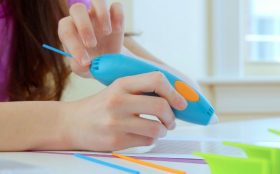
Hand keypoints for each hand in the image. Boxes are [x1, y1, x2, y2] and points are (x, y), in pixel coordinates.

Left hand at [58, 0, 123, 76]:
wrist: (109, 61)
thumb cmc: (91, 63)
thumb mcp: (83, 70)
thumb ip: (79, 67)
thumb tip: (83, 63)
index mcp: (70, 31)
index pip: (66, 30)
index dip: (73, 45)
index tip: (84, 61)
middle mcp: (83, 19)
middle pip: (77, 8)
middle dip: (84, 27)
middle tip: (92, 45)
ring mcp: (99, 16)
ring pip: (97, 1)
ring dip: (102, 16)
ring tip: (107, 33)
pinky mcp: (115, 16)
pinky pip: (117, 6)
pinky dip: (119, 17)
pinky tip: (118, 30)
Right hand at [63, 72, 186, 150]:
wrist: (71, 123)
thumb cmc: (99, 105)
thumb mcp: (117, 89)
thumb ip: (141, 90)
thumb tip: (174, 98)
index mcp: (121, 83)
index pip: (157, 80)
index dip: (174, 92)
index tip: (181, 103)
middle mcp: (119, 101)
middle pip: (161, 106)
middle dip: (172, 116)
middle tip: (170, 121)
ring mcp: (116, 122)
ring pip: (156, 128)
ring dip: (162, 130)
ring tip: (158, 129)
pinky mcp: (115, 140)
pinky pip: (146, 141)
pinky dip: (150, 139)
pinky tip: (144, 135)